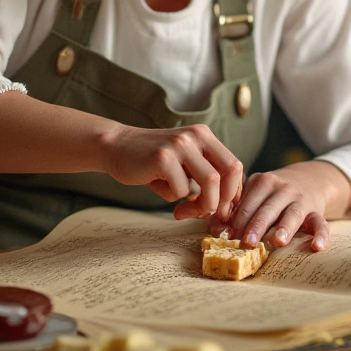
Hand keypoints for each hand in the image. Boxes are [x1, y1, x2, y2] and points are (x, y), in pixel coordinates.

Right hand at [101, 123, 242, 221]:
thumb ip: (204, 175)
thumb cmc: (153, 162)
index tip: (220, 210)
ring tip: (182, 210)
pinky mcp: (163, 157)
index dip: (232, 193)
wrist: (116, 147)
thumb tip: (225, 208)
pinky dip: (170, 197)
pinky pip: (180, 190)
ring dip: (201, 204)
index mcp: (205, 136)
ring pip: (211, 182)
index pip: (235, 165)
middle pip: (230, 172)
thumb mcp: (184, 161)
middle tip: (207, 214)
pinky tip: (155, 185)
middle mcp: (196, 136)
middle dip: (223, 200)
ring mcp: (180, 145)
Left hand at [211, 161, 346, 251]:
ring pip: (292, 214)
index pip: (247, 202)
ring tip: (277, 241)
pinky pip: (320, 223)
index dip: (236, 220)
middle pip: (267, 208)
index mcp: (262, 182)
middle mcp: (282, 188)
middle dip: (256, 225)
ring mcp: (301, 199)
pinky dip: (321, 235)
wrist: (309, 179)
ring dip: (284, 227)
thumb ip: (235, 210)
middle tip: (246, 242)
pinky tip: (317, 247)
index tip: (226, 236)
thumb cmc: (272, 193)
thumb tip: (214, 229)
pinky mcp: (317, 211)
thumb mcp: (255, 193)